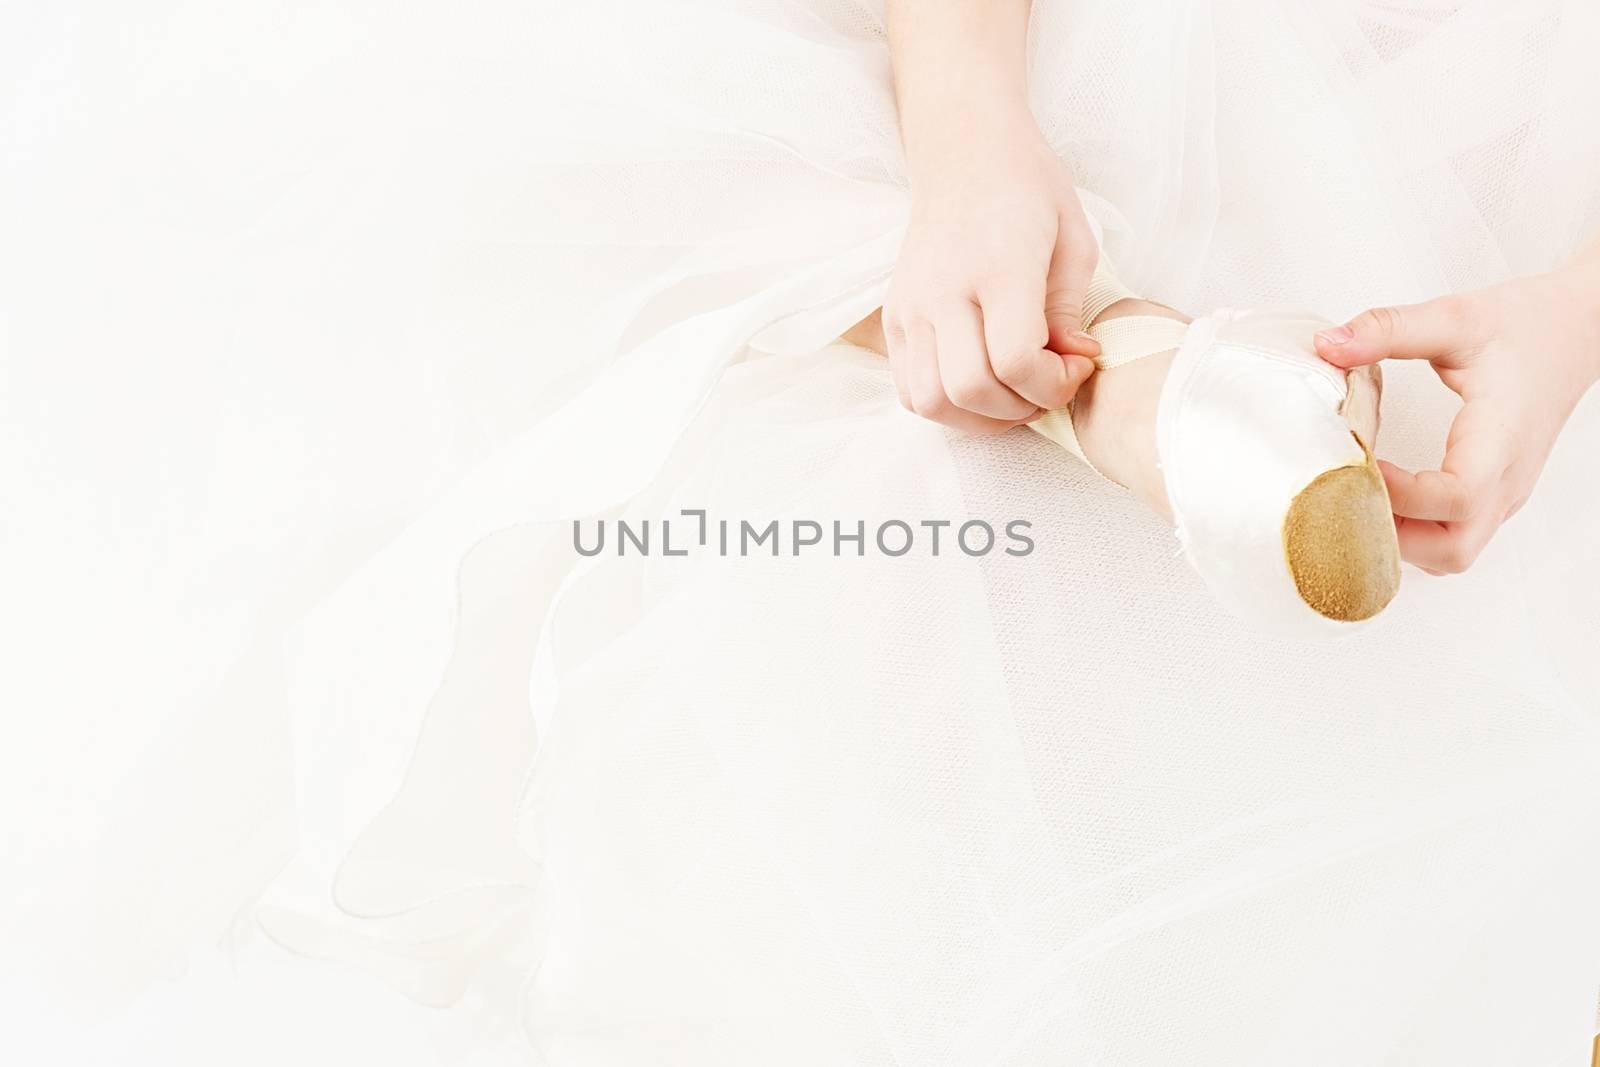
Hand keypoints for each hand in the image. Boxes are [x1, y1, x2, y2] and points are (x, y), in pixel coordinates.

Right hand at [883, 113, 1100, 433]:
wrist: (963, 152)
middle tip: (1049, 383)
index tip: (1076, 365)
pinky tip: (980, 385)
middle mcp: (942, 291)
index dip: (1053, 385)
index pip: (1014, 360)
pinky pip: (910, 391)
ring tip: (1013, 393)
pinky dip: (947, 406)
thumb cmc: (1027, 191)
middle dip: (1022, 406)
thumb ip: (1072, 310)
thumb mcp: (1073, 240)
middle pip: (971, 390)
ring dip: (981, 416)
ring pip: (932, 402)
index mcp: (997, 266)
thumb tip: (1072, 361)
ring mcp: (910, 308)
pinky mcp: (893, 319)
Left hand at [1314, 262, 1599, 573]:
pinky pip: (1452, 538)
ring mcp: (1502, 495)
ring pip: (1452, 553)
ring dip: (1399, 541)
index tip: (1358, 461)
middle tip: (1345, 494)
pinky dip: (1412, 533)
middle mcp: (1506, 480)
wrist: (1576, 332)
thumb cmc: (1521, 327)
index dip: (1399, 494)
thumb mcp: (1452, 317)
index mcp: (1501, 439)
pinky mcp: (1493, 497)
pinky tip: (1379, 497)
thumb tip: (1326, 344)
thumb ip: (1389, 329)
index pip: (1457, 497)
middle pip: (1452, 548)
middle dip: (1390, 534)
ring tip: (1357, 497)